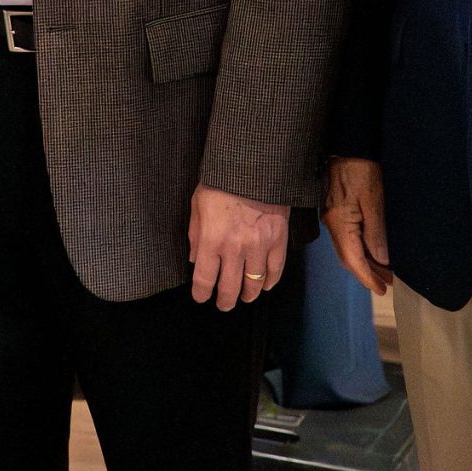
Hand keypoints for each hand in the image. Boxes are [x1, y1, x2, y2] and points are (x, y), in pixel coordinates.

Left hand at [189, 184, 288, 310]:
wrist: (254, 166)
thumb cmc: (221, 182)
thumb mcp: (197, 204)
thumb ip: (195, 234)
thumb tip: (193, 258)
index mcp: (211, 240)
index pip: (204, 279)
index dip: (201, 294)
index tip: (201, 297)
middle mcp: (234, 249)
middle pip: (229, 288)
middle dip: (225, 301)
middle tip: (224, 304)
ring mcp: (259, 247)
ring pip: (254, 284)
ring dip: (248, 294)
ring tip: (245, 297)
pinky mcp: (278, 240)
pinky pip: (275, 270)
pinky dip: (270, 281)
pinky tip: (265, 285)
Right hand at [322, 157, 391, 294]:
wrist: (348, 145)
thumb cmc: (362, 169)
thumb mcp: (374, 201)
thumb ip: (376, 232)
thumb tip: (381, 259)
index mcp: (339, 224)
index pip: (352, 259)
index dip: (367, 277)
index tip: (381, 290)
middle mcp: (333, 225)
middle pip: (348, 258)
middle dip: (367, 273)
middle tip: (387, 284)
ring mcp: (334, 218)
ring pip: (348, 249)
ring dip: (366, 262)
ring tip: (385, 272)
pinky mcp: (337, 211)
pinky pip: (349, 238)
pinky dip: (362, 249)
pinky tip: (374, 251)